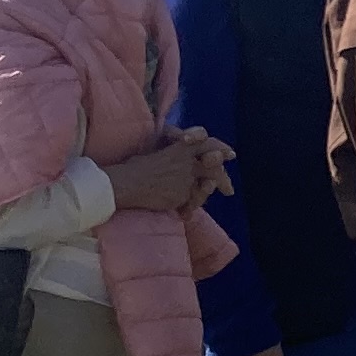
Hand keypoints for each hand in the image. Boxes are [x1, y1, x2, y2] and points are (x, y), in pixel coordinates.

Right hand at [104, 131, 225, 211]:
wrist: (125, 184)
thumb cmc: (135, 168)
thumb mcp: (157, 155)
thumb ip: (176, 157)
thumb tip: (189, 163)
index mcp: (181, 147)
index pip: (206, 142)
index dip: (219, 147)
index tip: (230, 154)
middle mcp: (188, 161)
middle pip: (214, 167)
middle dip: (222, 179)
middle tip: (229, 190)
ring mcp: (187, 178)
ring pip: (204, 187)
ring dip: (203, 195)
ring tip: (195, 203)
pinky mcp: (183, 194)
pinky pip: (191, 202)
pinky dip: (188, 207)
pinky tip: (183, 213)